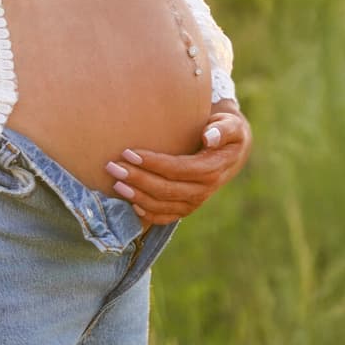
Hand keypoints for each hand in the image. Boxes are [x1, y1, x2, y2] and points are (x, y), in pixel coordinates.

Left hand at [106, 99, 252, 229]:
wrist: (232, 153)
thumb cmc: (227, 132)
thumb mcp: (230, 126)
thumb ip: (222, 130)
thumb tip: (210, 137)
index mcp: (211, 170)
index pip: (176, 169)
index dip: (152, 163)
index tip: (129, 153)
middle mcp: (202, 191)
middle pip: (165, 189)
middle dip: (137, 179)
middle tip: (113, 167)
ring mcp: (194, 203)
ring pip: (162, 206)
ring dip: (137, 196)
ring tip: (116, 184)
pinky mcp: (187, 209)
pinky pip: (165, 217)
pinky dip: (147, 214)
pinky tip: (131, 204)